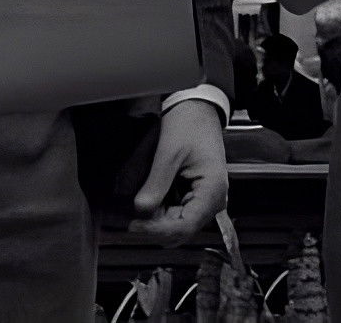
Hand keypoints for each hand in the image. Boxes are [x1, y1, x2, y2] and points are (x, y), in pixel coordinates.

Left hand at [130, 99, 228, 242]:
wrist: (197, 109)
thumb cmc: (189, 125)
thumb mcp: (168, 154)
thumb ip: (155, 185)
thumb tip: (140, 211)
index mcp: (212, 191)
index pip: (184, 227)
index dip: (156, 230)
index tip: (133, 224)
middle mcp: (212, 201)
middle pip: (179, 230)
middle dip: (153, 226)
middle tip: (128, 218)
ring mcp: (204, 200)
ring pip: (175, 224)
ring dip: (154, 219)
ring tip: (135, 206)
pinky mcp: (194, 196)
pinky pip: (175, 213)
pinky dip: (158, 211)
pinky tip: (146, 200)